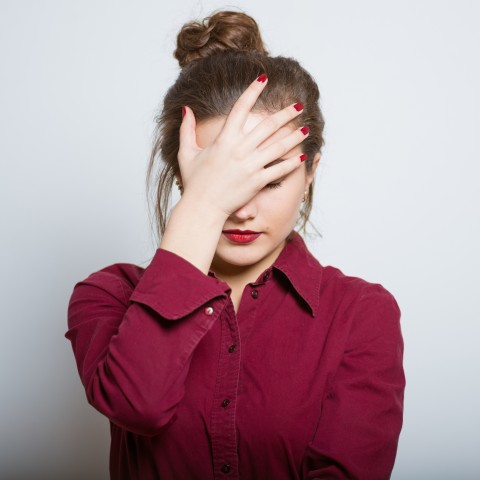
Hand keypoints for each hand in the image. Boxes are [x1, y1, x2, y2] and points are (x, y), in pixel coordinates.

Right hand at [177, 74, 308, 217]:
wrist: (202, 208)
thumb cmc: (195, 182)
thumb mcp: (187, 153)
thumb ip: (186, 130)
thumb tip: (186, 110)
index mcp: (224, 139)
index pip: (241, 108)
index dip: (253, 91)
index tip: (264, 79)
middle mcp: (240, 150)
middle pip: (268, 126)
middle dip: (286, 114)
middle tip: (299, 106)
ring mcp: (250, 166)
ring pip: (278, 147)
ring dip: (294, 137)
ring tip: (306, 129)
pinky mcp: (257, 182)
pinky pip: (279, 170)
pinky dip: (292, 163)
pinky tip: (302, 157)